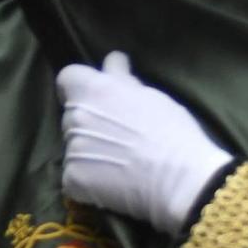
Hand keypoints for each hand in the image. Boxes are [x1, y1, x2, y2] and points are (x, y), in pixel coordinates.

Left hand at [56, 51, 232, 233]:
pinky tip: (110, 185)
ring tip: (117, 165)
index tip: (96, 100)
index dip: (80, 89)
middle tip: (116, 137)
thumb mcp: (150, 96)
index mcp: (93, 89)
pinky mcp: (73, 179)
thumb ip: (123, 79)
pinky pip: (73, 177)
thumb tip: (112, 62)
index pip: (68, 79)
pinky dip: (87, 181)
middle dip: (88, 122)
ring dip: (88, 152)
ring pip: (73, 147)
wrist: (179, 180)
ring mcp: (72, 149)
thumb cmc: (172, 133)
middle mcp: (75, 116)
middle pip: (71, 115)